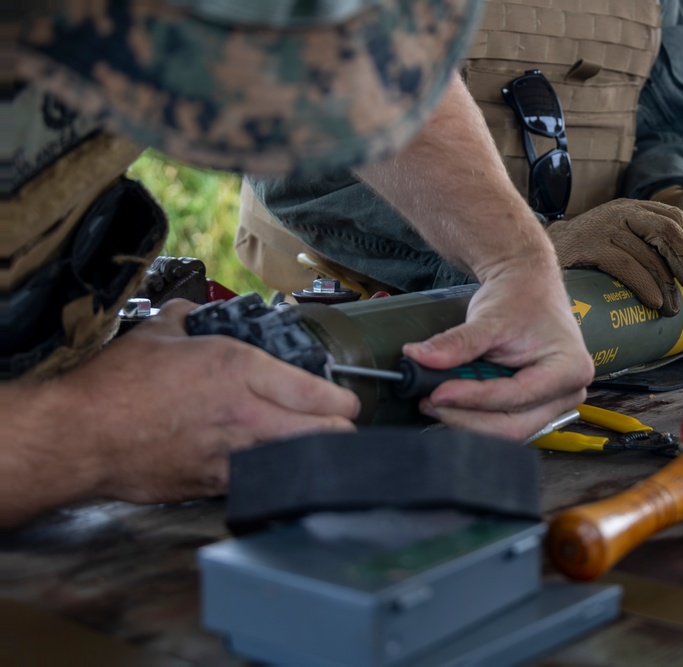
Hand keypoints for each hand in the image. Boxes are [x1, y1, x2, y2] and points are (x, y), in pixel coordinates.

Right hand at [0, 299, 359, 524]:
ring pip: (300, 461)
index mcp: (239, 369)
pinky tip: (274, 466)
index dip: (342, 398)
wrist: (79, 437)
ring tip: (314, 446)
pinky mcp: (215, 485)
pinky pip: (263, 480)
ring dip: (313, 453)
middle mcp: (246, 414)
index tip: (346, 399)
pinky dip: (276, 473)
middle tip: (339, 423)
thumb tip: (202, 315)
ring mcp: (234, 454)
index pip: (318, 392)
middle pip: (325, 433)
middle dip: (340, 429)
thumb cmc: (115, 384)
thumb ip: (194, 318)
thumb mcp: (161, 331)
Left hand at [402, 257, 592, 440]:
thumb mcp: (490, 316)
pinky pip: (504, 422)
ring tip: (435, 399)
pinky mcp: (536, 408)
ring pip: (507, 430)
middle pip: (514, 425)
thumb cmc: (522, 297)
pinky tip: (452, 402)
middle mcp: (569, 393)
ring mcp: (554, 404)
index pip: (517, 396)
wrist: (529, 288)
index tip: (437, 391)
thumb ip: (457, 342)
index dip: (474, 398)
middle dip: (468, 417)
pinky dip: (475, 415)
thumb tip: (421, 358)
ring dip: (468, 419)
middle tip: (430, 400)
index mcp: (570, 368)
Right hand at [546, 199, 682, 315]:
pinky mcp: (589, 246)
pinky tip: (653, 302)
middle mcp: (620, 212)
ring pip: (647, 255)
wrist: (534, 252)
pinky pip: (626, 266)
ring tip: (670, 308)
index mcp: (630, 209)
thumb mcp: (614, 238)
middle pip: (665, 230)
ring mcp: (603, 227)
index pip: (672, 216)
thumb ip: (641, 244)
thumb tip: (679, 273)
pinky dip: (644, 285)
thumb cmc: (583, 253)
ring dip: (665, 286)